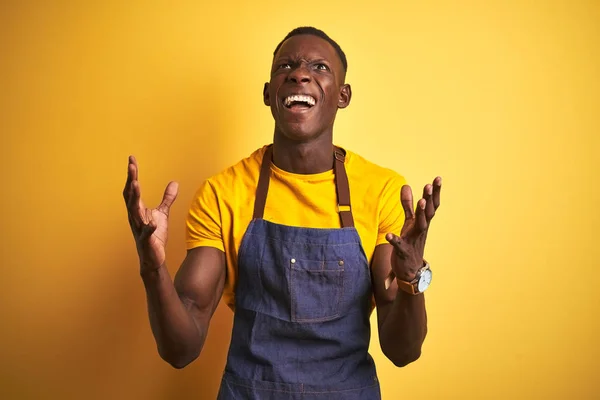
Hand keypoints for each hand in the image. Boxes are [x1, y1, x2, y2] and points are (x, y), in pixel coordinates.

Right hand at [123, 156, 178, 271]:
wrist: (153, 258)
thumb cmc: (155, 235)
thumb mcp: (163, 213)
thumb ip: (167, 198)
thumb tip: (174, 182)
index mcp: (138, 210)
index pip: (132, 189)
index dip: (132, 174)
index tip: (131, 160)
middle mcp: (135, 217)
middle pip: (130, 196)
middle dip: (130, 180)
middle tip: (131, 166)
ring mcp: (139, 229)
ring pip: (134, 212)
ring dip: (134, 198)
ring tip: (135, 184)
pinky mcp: (146, 240)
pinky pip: (146, 233)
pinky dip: (149, 227)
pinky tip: (152, 222)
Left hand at [385, 177, 441, 283]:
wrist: (411, 270)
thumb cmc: (411, 242)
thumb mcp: (409, 222)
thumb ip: (407, 205)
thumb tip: (406, 185)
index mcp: (423, 222)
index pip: (431, 205)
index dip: (435, 193)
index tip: (438, 178)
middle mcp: (421, 230)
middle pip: (428, 213)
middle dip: (429, 199)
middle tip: (430, 185)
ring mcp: (413, 241)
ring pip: (420, 226)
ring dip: (420, 214)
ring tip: (421, 201)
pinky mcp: (403, 252)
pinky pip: (399, 245)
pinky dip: (395, 240)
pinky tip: (389, 235)